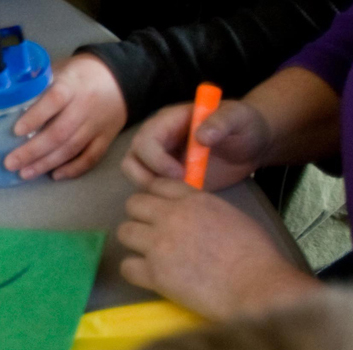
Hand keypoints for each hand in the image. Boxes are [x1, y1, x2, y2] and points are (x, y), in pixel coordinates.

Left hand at [4, 54, 126, 180]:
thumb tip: (6, 100)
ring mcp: (97, 124)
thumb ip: (38, 85)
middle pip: (60, 132)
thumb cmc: (78, 75)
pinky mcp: (107, 137)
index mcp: (71, 85)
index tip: (16, 131)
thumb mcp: (59, 71)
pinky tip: (55, 175)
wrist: (118, 77)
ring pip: (72, 148)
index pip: (54, 100)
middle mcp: (86, 106)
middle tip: (10, 163)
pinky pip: (91, 157)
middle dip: (33, 151)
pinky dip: (73, 169)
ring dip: (47, 164)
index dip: (36, 116)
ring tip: (24, 173)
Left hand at [117, 178, 320, 319]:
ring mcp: (159, 244)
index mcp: (194, 200)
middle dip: (139, 217)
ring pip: (124, 232)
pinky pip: (126, 266)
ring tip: (148, 254)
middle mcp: (171, 217)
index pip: (157, 185)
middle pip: (133, 204)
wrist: (255, 286)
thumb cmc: (255, 253)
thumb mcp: (232, 216)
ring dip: (134, 242)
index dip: (155, 198)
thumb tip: (192, 215)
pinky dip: (135, 271)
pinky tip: (150, 276)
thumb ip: (204, 210)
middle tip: (151, 233)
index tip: (160, 211)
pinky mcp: (154, 273)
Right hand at [123, 100, 270, 190]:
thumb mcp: (239, 118)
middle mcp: (158, 139)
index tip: (181, 173)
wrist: (253, 144)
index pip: (145, 139)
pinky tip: (184, 195)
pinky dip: (160, 195)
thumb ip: (222, 122)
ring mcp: (160, 158)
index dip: (156, 159)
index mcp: (170, 121)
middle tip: (178, 185)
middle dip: (148, 176)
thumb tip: (201, 136)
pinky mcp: (166, 176)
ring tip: (180, 190)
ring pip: (134, 174)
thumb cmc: (245, 125)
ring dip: (150, 187)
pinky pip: (150, 187)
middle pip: (132, 159)